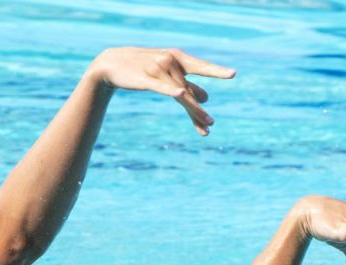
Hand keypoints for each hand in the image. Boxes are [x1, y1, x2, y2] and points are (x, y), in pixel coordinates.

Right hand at [87, 47, 235, 135]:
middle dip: (199, 110)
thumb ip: (186, 84)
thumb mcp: (167, 74)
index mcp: (178, 58)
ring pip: (180, 95)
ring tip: (207, 125)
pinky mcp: (146, 79)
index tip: (232, 74)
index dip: (215, 71)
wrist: (112, 64)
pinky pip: (162, 87)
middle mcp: (171, 62)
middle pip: (189, 90)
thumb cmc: (142, 68)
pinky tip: (180, 94)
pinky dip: (171, 90)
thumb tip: (207, 97)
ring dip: (193, 111)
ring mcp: (159, 69)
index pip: (200, 67)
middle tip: (212, 123)